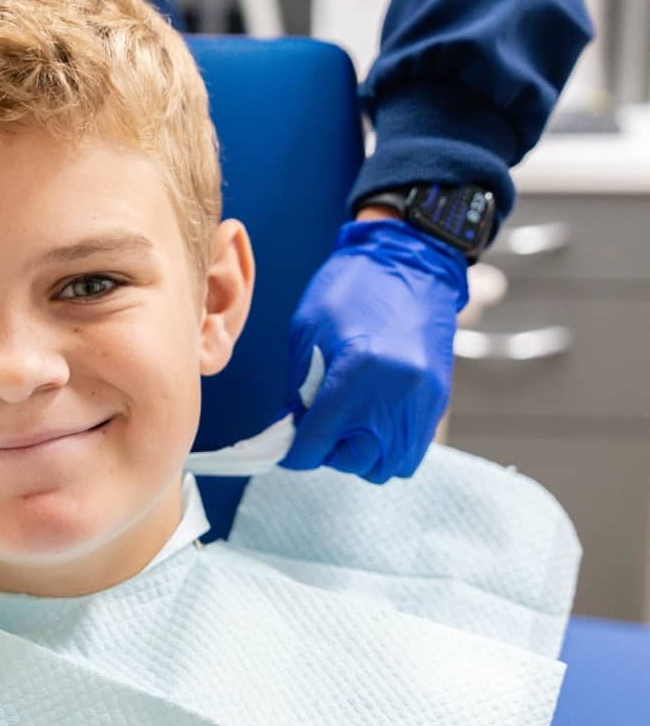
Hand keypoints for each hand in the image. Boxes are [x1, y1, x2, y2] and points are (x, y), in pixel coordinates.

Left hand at [279, 217, 468, 482]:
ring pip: (390, 464)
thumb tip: (290, 431)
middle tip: (317, 430)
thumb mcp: (307, 333)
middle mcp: (396, 393)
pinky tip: (371, 420)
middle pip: (357, 461)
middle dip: (330, 452)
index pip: (319, 442)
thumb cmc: (350, 289)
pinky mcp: (439, 399)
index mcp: (357, 372)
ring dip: (363, 456)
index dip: (295, 452)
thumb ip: (298, 390)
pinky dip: (388, 445)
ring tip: (346, 427)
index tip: (286, 449)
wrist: (411, 260)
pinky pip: (414, 447)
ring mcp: (423, 400)